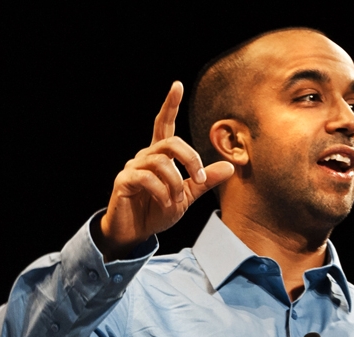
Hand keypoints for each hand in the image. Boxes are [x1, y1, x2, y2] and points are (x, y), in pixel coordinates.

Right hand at [95, 81, 233, 260]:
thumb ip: (205, 181)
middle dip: (191, 159)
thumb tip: (230, 167)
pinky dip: (161, 192)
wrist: (135, 233)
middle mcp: (145, 156)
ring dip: (175, 183)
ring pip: (160, 162)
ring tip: (175, 200)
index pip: (164, 125)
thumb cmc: (157, 211)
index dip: (170, 105)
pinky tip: (164, 203)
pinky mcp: (124, 181)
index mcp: (160, 157)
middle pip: (171, 142)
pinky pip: (146, 178)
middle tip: (199, 180)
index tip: (177, 85)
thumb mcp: (187, 196)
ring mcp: (133, 167)